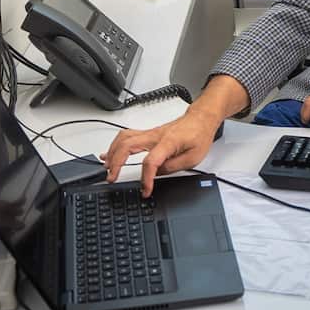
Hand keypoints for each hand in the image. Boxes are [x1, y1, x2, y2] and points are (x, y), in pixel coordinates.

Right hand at [100, 107, 222, 196]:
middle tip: (112, 178)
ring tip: (108, 168)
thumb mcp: (194, 158)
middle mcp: (155, 136)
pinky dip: (115, 146)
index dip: (146, 178)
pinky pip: (126, 137)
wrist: (201, 119)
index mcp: (168, 142)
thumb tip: (156, 173)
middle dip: (116, 163)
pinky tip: (109, 154)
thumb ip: (173, 167)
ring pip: (123, 138)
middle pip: (127, 146)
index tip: (145, 190)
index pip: (151, 162)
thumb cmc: (199, 135)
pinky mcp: (148, 134)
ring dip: (112, 153)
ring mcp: (150, 133)